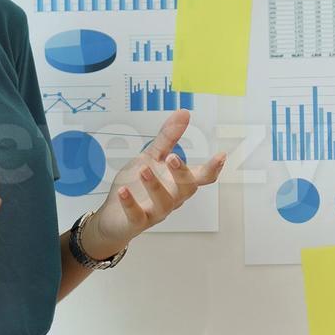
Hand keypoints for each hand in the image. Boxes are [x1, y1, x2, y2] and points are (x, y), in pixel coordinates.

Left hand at [80, 109, 226, 253]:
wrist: (114, 215)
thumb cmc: (137, 185)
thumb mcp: (152, 157)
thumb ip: (168, 138)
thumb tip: (185, 112)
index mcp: (178, 182)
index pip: (201, 177)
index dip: (212, 168)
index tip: (221, 155)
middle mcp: (172, 198)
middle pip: (186, 189)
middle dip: (182, 174)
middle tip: (173, 157)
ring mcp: (155, 211)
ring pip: (164, 203)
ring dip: (155, 186)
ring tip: (143, 170)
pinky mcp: (135, 222)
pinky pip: (137, 216)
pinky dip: (130, 203)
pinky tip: (123, 191)